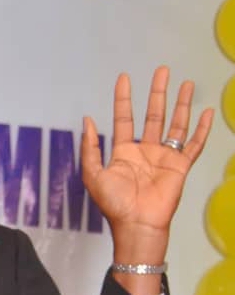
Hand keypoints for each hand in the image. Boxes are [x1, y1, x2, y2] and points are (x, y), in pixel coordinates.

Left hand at [81, 66, 213, 247]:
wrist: (136, 224)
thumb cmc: (113, 203)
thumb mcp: (93, 174)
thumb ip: (90, 148)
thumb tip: (87, 120)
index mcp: (123, 152)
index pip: (124, 118)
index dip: (123, 98)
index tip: (125, 78)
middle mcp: (145, 151)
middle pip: (153, 115)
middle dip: (157, 93)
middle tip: (162, 70)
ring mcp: (164, 157)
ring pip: (175, 124)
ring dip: (181, 104)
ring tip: (186, 83)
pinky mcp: (181, 166)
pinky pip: (194, 145)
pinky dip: (202, 129)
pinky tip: (206, 112)